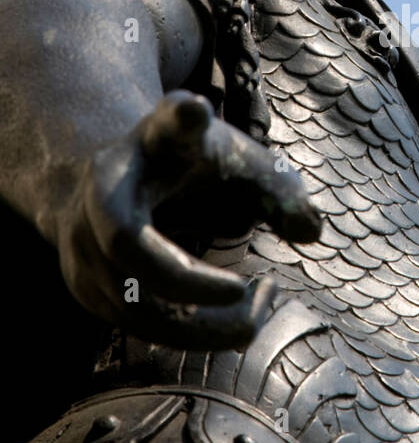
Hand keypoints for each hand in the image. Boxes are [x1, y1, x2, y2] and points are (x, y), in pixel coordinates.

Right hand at [55, 90, 320, 348]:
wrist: (109, 181)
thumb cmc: (187, 168)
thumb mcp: (236, 162)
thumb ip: (279, 190)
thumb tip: (311, 232)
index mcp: (150, 142)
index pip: (163, 127)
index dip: (180, 118)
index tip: (196, 107)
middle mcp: (103, 190)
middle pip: (128, 244)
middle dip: (192, 283)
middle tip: (252, 290)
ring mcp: (83, 243)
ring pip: (135, 305)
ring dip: (205, 324)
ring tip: (262, 308)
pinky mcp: (88, 287)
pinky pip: (141, 328)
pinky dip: (194, 334)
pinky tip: (239, 323)